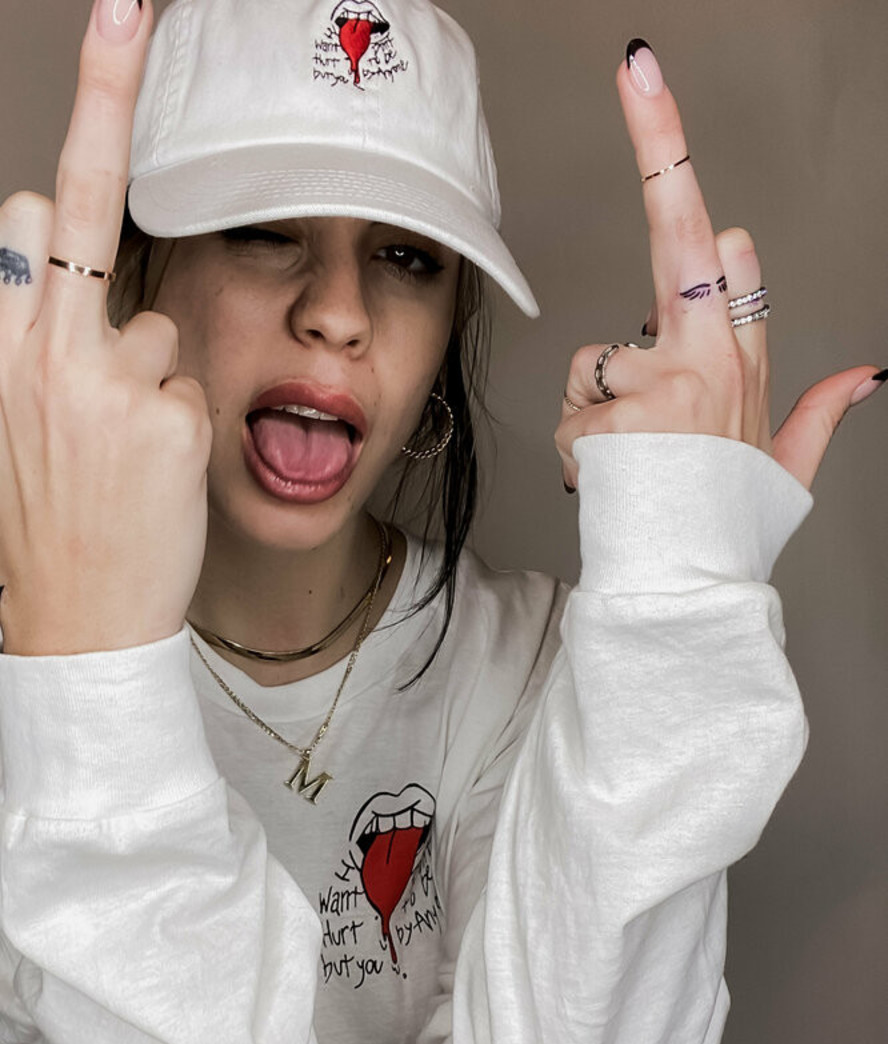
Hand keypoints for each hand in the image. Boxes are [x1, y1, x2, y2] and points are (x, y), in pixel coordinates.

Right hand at [0, 0, 210, 654]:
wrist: (86, 632)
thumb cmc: (22, 550)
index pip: (20, 215)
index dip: (49, 188)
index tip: (99, 51)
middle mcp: (45, 355)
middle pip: (79, 197)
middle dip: (104, 106)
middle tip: (126, 7)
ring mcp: (111, 383)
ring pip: (158, 317)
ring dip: (148, 367)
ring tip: (121, 446)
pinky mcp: (171, 415)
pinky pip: (192, 379)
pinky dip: (181, 416)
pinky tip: (154, 469)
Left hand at [554, 40, 882, 492]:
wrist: (688, 590)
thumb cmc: (726, 524)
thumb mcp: (785, 468)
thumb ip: (820, 413)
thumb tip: (869, 373)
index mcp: (744, 359)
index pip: (731, 254)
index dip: (692, 200)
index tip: (660, 101)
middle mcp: (712, 358)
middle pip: (684, 234)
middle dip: (661, 148)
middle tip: (640, 68)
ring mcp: (666, 381)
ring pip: (594, 355)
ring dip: (596, 407)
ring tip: (631, 461)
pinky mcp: (619, 410)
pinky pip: (570, 410)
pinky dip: (578, 447)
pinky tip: (611, 478)